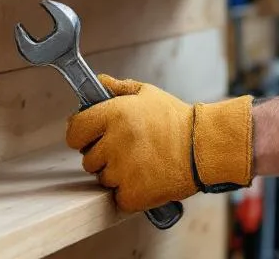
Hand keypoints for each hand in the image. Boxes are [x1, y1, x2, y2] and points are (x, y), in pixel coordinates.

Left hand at [66, 74, 254, 212]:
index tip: (90, 137)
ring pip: (103, 178)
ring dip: (116, 175)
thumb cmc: (177, 120)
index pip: (74, 132)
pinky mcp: (133, 194)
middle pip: (88, 159)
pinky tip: (145, 179)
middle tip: (127, 150)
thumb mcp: (148, 94)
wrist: (204, 147)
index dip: (81, 135)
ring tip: (141, 163)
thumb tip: (98, 81)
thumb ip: (119, 88)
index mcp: (114, 114)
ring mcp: (123, 170)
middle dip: (103, 156)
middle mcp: (114, 142)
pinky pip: (117, 197)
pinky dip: (129, 193)